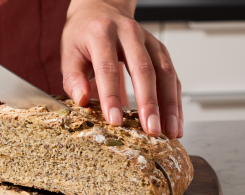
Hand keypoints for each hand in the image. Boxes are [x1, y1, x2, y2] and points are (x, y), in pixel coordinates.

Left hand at [61, 0, 182, 138]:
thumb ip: (73, 78)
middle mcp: (129, 33)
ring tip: (170, 131)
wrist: (100, 8)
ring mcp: (149, 40)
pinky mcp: (160, 50)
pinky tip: (175, 121)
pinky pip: (171, 76)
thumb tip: (82, 100)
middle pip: (143, 70)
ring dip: (170, 105)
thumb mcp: (68, 53)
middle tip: (150, 130)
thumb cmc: (82, 35)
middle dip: (149, 103)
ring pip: (165, 73)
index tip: (115, 120)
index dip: (111, 96)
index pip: (108, 68)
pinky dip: (175, 101)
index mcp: (102, 33)